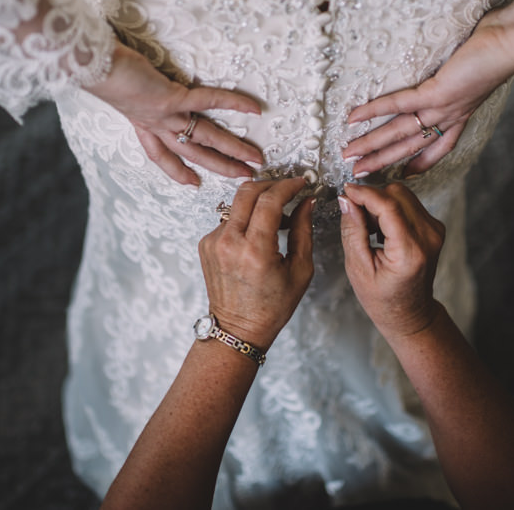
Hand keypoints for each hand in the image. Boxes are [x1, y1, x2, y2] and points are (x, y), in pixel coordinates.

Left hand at [85, 43, 263, 185]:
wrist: (89, 63)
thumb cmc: (100, 68)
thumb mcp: (114, 84)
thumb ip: (127, 87)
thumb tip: (128, 77)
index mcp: (142, 123)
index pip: (161, 154)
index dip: (178, 171)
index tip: (193, 184)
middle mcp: (156, 124)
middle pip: (193, 152)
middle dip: (220, 167)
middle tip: (243, 178)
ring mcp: (165, 114)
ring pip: (205, 138)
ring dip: (233, 150)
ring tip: (255, 160)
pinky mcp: (171, 97)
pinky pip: (208, 101)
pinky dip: (232, 103)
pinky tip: (254, 108)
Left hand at [198, 178, 314, 347]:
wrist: (237, 329)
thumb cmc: (271, 307)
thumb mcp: (300, 270)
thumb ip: (303, 230)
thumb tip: (307, 202)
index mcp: (255, 251)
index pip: (269, 200)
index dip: (288, 186)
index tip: (300, 183)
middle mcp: (229, 243)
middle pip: (248, 192)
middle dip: (271, 184)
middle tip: (288, 190)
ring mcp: (213, 242)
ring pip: (237, 204)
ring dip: (259, 203)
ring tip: (277, 219)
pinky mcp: (206, 244)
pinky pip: (228, 219)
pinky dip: (246, 219)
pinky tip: (258, 234)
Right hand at [339, 182, 444, 339]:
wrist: (409, 312)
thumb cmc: (383, 298)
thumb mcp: (358, 268)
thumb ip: (353, 231)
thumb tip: (347, 200)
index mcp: (410, 252)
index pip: (389, 206)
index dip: (365, 194)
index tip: (347, 191)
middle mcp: (428, 238)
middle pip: (397, 194)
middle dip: (372, 198)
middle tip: (357, 218)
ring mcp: (434, 231)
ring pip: (403, 195)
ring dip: (381, 203)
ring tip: (370, 229)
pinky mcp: (434, 227)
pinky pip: (409, 203)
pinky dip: (391, 209)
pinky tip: (382, 230)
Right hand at [342, 0, 513, 176]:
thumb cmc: (499, 46)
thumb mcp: (478, 66)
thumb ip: (462, 72)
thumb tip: (450, 64)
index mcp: (461, 112)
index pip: (440, 146)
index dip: (422, 163)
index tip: (405, 176)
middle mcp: (450, 115)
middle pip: (411, 145)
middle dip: (382, 161)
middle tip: (357, 173)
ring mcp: (443, 106)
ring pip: (400, 133)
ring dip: (371, 145)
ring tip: (348, 154)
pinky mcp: (437, 92)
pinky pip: (399, 104)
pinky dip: (374, 110)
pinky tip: (353, 117)